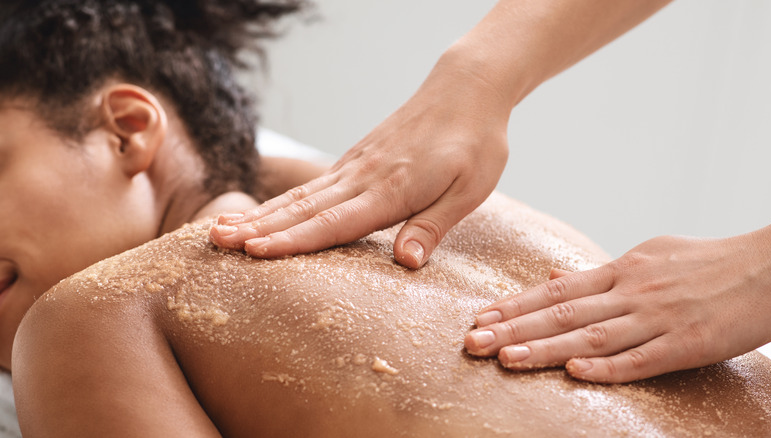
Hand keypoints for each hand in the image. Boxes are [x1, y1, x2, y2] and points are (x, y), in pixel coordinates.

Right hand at [210, 58, 511, 267]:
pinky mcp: (356, 160)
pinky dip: (282, 201)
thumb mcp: (470, 190)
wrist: (467, 90)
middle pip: (304, 208)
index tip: (255, 251)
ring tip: (222, 228)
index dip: (294, 239)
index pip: (335, 221)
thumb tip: (405, 262)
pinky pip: (312, 185)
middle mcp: (365, 176)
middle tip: (217, 242)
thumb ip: (433, 226)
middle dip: (258, 227)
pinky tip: (263, 212)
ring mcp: (356, 166)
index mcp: (393, 188)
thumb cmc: (475, 143)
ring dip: (260, 214)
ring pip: (301, 195)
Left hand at [464, 224, 770, 382]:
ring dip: (545, 349)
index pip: (556, 290)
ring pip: (591, 336)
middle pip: (562, 313)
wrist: (770, 266)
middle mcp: (632, 292)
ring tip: (506, 360)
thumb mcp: (647, 256)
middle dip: (514, 329)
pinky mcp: (688, 344)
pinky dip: (607, 367)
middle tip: (474, 343)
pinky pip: (641, 359)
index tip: (481, 318)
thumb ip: (598, 272)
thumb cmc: (706, 261)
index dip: (515, 305)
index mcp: (621, 270)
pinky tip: (574, 372)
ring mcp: (658, 318)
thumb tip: (552, 279)